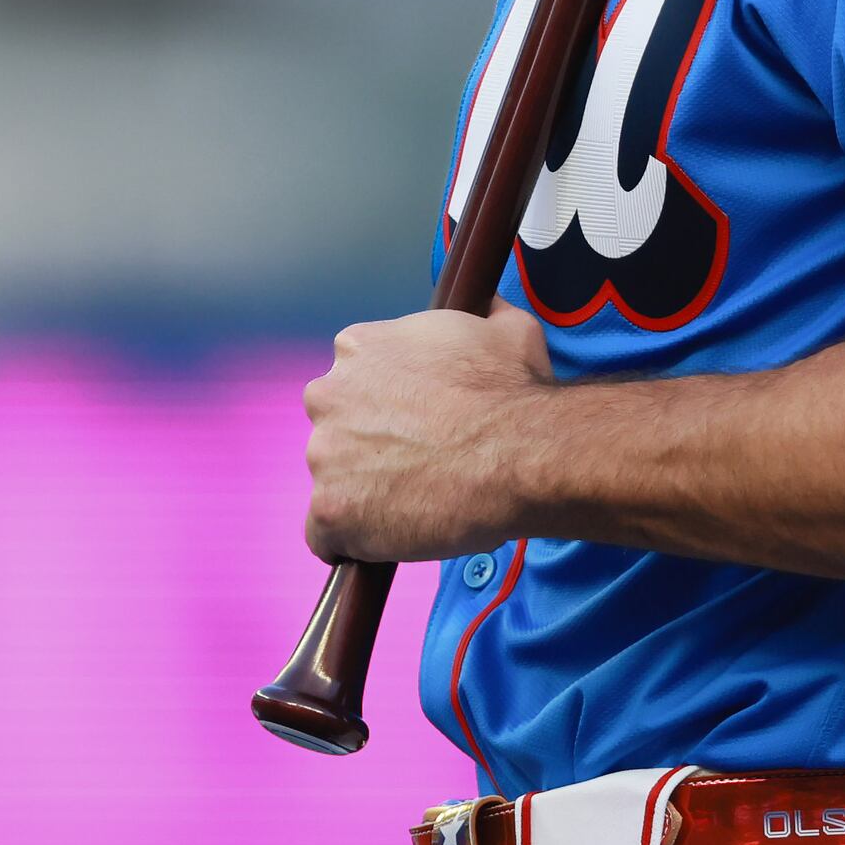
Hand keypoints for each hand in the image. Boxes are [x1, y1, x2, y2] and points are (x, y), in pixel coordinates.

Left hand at [299, 304, 556, 563]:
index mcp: (358, 347)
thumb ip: (481, 313)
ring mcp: (323, 454)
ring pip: (334, 481)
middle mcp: (328, 395)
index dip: (386, 406)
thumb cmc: (514, 391)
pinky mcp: (330, 509)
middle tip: (418, 464)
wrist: (521, 454)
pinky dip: (351, 541)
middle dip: (367, 446)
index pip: (353, 380)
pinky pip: (325, 535)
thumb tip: (487, 302)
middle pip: (336, 428)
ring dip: (365, 493)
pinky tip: (386, 540)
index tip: (415, 423)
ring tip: (417, 505)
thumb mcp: (505, 327)